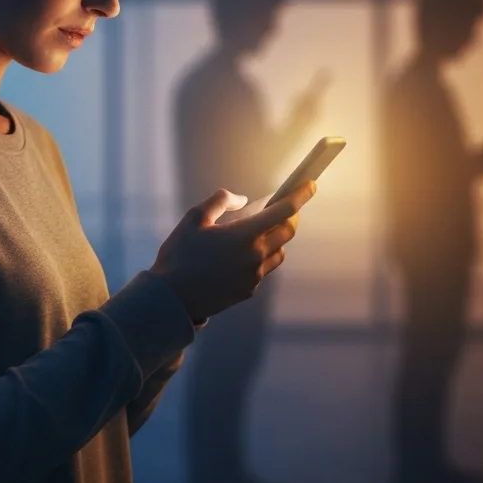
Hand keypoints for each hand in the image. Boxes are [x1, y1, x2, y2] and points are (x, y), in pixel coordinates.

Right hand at [150, 182, 316, 323]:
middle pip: (288, 232)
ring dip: (277, 238)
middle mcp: (256, 256)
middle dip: (290, 216)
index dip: (300, 195)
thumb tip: (241, 199)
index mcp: (244, 235)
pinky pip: (264, 269)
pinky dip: (262, 256)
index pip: (284, 210)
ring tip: (262, 231)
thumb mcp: (194, 218)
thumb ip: (220, 201)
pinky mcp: (249, 290)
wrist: (171, 298)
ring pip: (279, 252)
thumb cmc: (179, 255)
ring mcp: (254, 276)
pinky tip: (244, 254)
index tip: (310, 185)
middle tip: (284, 207)